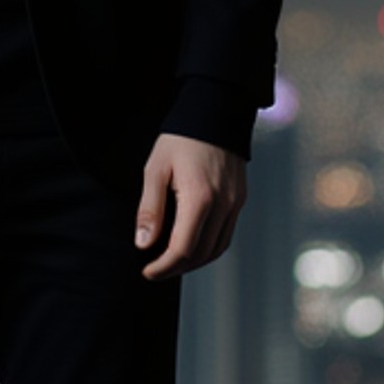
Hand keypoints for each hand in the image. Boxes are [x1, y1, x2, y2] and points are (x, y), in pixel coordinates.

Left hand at [136, 132, 245, 277]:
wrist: (215, 112)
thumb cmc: (179, 140)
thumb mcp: (155, 170)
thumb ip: (150, 209)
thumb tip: (143, 244)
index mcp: (199, 198)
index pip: (182, 249)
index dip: (163, 267)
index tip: (147, 271)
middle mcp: (223, 205)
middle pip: (200, 254)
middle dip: (176, 268)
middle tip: (155, 269)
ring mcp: (235, 203)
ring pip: (216, 249)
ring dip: (193, 262)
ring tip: (171, 262)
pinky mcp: (239, 200)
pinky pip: (226, 235)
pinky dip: (208, 248)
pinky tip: (191, 246)